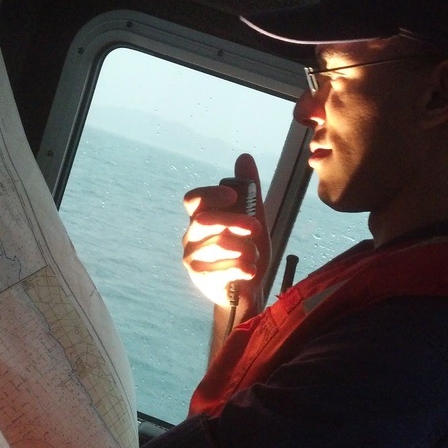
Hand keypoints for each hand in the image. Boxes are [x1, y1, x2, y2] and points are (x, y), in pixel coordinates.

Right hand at [182, 154, 269, 307]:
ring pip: (218, 244)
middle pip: (204, 220)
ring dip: (244, 249)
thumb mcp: (254, 219)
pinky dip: (242, 267)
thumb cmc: (248, 252)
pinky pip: (221, 267)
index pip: (193, 199)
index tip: (233, 197)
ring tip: (253, 257)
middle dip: (235, 221)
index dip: (211, 194)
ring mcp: (192, 257)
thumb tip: (244, 157)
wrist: (248, 291)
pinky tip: (250, 270)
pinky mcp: (200, 278)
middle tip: (256, 227)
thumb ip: (250, 191)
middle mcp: (191, 236)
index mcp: (202, 219)